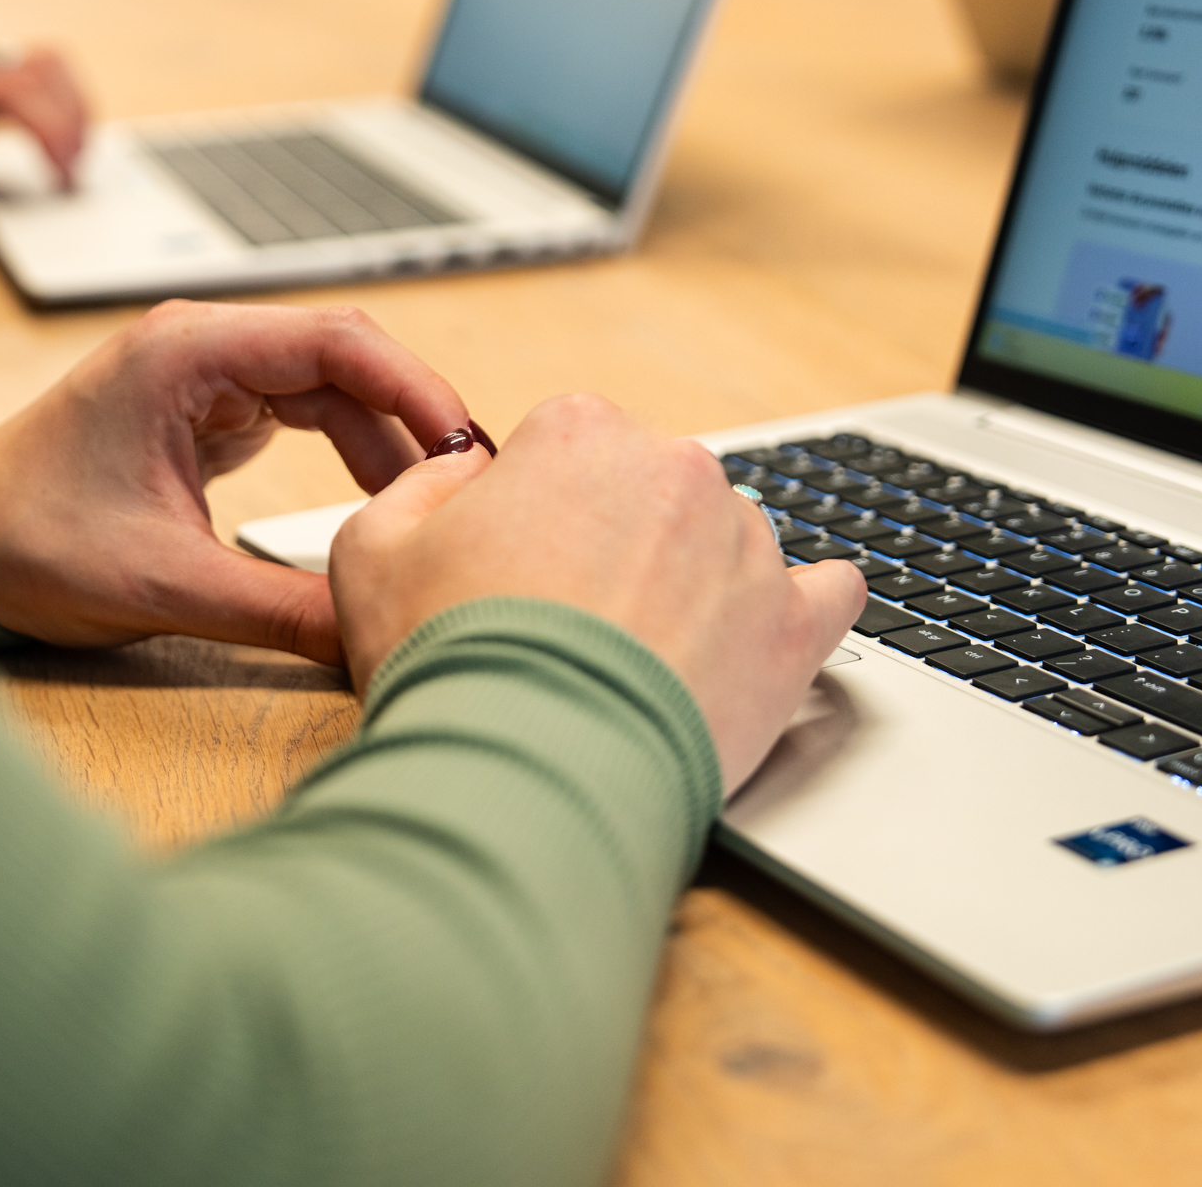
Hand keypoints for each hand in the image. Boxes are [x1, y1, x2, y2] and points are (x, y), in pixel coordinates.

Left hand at [0, 44, 88, 222]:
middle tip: (71, 177)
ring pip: (51, 61)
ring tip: (75, 157)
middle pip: (41, 68)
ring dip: (74, 107)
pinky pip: (46, 67)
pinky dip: (66, 100)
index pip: (12, 93)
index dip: (49, 130)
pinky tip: (67, 136)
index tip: (62, 174)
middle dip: (69, 123)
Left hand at [0, 301, 470, 659]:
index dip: (414, 387)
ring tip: (431, 508)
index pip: (337, 341)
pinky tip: (381, 504)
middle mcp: (201, 347)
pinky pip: (305, 414)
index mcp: (186, 353)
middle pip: (348, 357)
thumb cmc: (33, 545)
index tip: (463, 445)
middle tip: (469, 484)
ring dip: (385, 444)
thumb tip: (371, 638)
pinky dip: (350, 453)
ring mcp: (206, 374)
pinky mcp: (208, 411)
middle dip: (413, 417)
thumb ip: (279, 611)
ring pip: (332, 388)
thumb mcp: (165, 586)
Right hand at [329, 395, 865, 792]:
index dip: (540, 512)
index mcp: (581, 432)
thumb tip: (465, 474)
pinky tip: (765, 636)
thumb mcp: (372, 548)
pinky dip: (800, 611)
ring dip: (694, 584)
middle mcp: (677, 468)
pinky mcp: (796, 626)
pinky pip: (829, 593)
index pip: (572, 446)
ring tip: (637, 661)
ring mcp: (747, 546)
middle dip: (620, 545)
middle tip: (571, 625)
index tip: (522, 569)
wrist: (528, 770)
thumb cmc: (449, 657)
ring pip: (727, 543)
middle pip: (654, 490)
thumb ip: (423, 485)